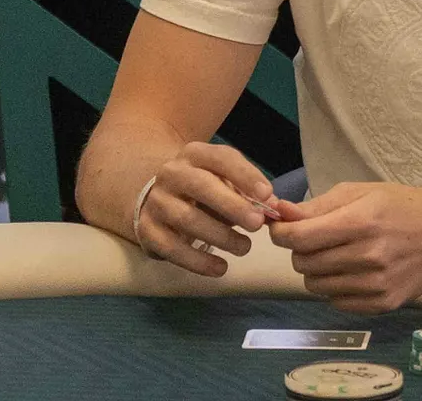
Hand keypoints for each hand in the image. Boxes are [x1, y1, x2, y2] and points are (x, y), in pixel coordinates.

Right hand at [134, 143, 278, 277]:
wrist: (157, 198)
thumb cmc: (203, 189)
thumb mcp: (224, 180)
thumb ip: (249, 192)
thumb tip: (275, 207)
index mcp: (195, 154)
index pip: (221, 158)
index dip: (245, 175)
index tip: (267, 194)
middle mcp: (172, 173)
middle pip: (201, 186)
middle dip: (232, 205)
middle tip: (257, 224)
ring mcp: (156, 201)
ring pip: (187, 218)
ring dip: (220, 236)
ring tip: (244, 248)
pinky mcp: (146, 230)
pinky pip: (172, 248)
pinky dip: (198, 261)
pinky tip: (220, 268)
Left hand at [269, 182, 421, 312]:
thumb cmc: (400, 206)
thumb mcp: (360, 192)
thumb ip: (317, 206)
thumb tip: (280, 213)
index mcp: (362, 222)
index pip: (301, 238)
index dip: (282, 233)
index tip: (281, 229)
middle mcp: (369, 256)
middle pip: (304, 263)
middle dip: (300, 250)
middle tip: (316, 239)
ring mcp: (377, 284)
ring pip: (316, 286)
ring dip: (317, 270)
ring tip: (336, 255)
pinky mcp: (383, 303)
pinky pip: (336, 302)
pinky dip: (335, 288)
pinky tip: (352, 271)